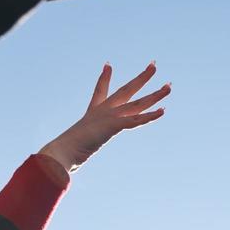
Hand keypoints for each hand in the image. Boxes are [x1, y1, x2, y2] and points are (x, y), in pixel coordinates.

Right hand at [39, 62, 169, 170]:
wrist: (63, 151)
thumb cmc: (65, 152)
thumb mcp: (72, 146)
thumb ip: (73, 151)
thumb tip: (60, 163)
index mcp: (93, 112)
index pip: (100, 91)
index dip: (105, 78)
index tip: (108, 65)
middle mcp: (104, 111)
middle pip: (128, 90)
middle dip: (142, 78)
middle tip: (154, 65)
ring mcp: (110, 117)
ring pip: (139, 103)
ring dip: (155, 95)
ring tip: (169, 86)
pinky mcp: (114, 126)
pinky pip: (136, 121)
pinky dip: (149, 117)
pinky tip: (162, 111)